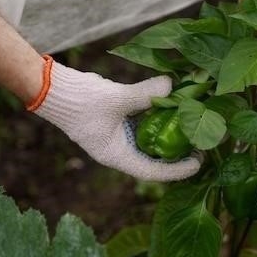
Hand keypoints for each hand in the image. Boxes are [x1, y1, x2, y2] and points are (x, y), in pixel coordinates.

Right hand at [29, 58, 200, 180]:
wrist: (53, 88)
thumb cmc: (80, 101)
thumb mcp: (116, 99)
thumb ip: (145, 94)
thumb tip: (173, 86)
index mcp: (116, 155)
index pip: (152, 170)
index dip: (177, 170)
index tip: (198, 163)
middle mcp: (119, 149)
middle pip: (155, 158)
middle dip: (178, 153)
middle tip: (203, 145)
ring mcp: (119, 135)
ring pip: (150, 140)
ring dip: (170, 134)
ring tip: (194, 128)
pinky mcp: (119, 120)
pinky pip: (144, 124)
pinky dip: (159, 118)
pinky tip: (176, 109)